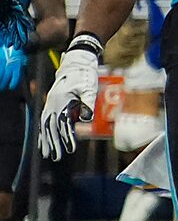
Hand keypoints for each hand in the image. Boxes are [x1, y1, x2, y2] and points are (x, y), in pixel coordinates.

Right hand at [36, 39, 100, 158]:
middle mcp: (53, 104)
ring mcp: (51, 104)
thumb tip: (87, 118)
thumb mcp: (89, 88)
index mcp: (61, 101)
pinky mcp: (52, 104)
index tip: (70, 149)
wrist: (77, 62)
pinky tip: (45, 140)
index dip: (66, 137)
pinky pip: (46, 121)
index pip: (63, 124)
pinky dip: (45, 132)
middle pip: (52, 127)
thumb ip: (88, 102)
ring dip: (46, 140)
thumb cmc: (85, 75)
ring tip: (47, 154)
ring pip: (46, 125)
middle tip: (55, 157)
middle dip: (54, 143)